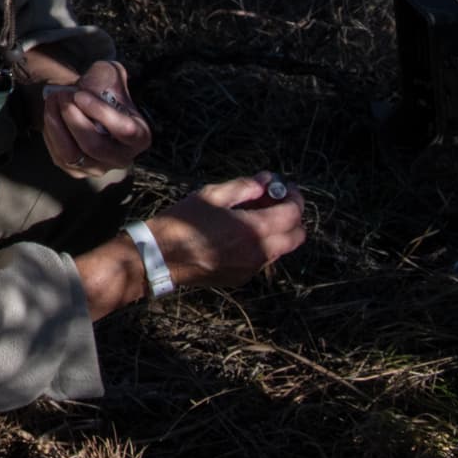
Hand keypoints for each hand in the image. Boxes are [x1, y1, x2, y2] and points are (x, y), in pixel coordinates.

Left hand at [38, 59, 151, 176]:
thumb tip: (87, 89)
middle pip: (94, 146)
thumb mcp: (110, 75)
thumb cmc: (103, 90)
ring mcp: (99, 168)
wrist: (88, 103)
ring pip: (72, 154)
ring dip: (57, 125)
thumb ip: (103, 77)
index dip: (100, 112)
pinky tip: (50, 115)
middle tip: (61, 96)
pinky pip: (58, 156)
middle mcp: (123, 158)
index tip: (79, 94)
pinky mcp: (77, 171)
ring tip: (52, 101)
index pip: (124, 130)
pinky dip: (51, 134)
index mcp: (140, 136)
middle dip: (73, 118)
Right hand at [147, 173, 306, 290]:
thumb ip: (244, 187)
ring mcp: (252, 268)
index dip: (293, 197)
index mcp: (254, 229)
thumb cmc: (182, 222)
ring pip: (281, 249)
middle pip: (297, 236)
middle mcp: (259, 252)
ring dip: (277, 231)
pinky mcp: (242, 277)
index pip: (293, 214)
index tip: (284, 187)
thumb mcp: (211, 195)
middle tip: (274, 202)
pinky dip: (262, 243)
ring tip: (254, 215)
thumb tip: (266, 180)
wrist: (160, 257)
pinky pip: (263, 258)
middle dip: (292, 217)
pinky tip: (240, 232)